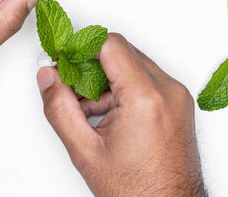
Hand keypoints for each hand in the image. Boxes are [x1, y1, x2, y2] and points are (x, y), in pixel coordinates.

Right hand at [36, 33, 205, 196]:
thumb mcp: (85, 151)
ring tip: (90, 110)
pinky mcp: (179, 103)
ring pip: (134, 64)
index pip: (111, 44)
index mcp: (146, 98)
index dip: (82, 47)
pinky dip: (125, 88)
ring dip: (107, 78)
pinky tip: (109, 114)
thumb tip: (48, 77)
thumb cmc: (137, 191)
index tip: (65, 59)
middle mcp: (168, 90)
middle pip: (122, 52)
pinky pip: (147, 79)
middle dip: (92, 65)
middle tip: (71, 86)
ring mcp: (177, 96)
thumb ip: (60, 108)